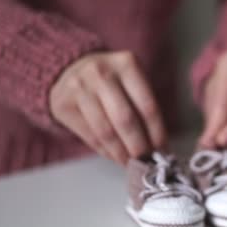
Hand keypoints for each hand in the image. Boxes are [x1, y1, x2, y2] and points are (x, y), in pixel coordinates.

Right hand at [49, 50, 166, 164]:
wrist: (70, 69)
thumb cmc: (110, 79)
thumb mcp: (130, 80)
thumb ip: (143, 106)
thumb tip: (158, 144)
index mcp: (126, 64)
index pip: (147, 105)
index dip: (156, 131)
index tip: (162, 148)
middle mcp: (101, 73)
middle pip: (125, 119)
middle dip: (138, 146)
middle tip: (146, 161)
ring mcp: (79, 88)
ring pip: (105, 131)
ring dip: (121, 152)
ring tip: (130, 162)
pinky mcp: (63, 104)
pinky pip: (89, 136)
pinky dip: (105, 151)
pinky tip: (114, 156)